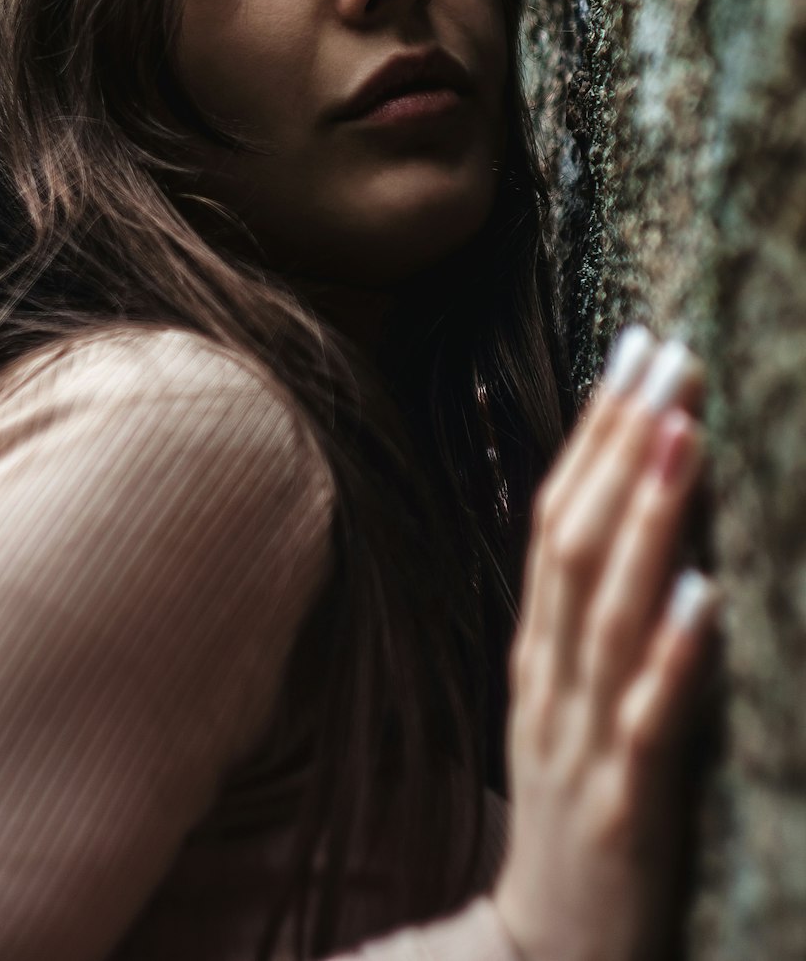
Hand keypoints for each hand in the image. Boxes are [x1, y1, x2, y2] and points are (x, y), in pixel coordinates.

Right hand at [493, 327, 719, 960]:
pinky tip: (709, 593)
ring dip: (648, 519)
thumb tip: (635, 515)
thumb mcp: (568, 704)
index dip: (594, 430)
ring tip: (684, 433)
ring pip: (606, 613)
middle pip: (576, 542)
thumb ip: (592, 620)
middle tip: (670, 356)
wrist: (542, 954)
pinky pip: (648, 723)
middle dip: (622, 444)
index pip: (557, 516)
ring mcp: (580, 741)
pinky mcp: (623, 810)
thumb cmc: (571, 811)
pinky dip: (674, 654)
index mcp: (539, 650)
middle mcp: (551, 679)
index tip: (636, 348)